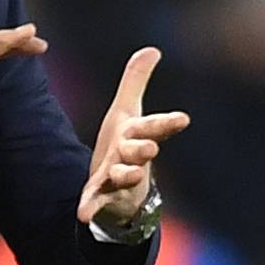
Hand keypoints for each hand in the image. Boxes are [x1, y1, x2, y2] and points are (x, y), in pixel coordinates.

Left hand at [78, 47, 189, 226]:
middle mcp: (131, 158)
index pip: (155, 127)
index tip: (183, 119)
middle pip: (139, 152)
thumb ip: (136, 81)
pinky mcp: (102, 196)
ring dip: (125, 174)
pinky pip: (95, 202)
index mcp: (137, 135)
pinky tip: (82, 215)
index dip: (168, 123)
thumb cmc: (125, 144)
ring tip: (126, 174)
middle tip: (149, 148)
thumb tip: (152, 49)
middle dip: (143, 149)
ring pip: (123, 176)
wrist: (119, 188)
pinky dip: (90, 208)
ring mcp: (118, 179)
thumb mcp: (127, 111)